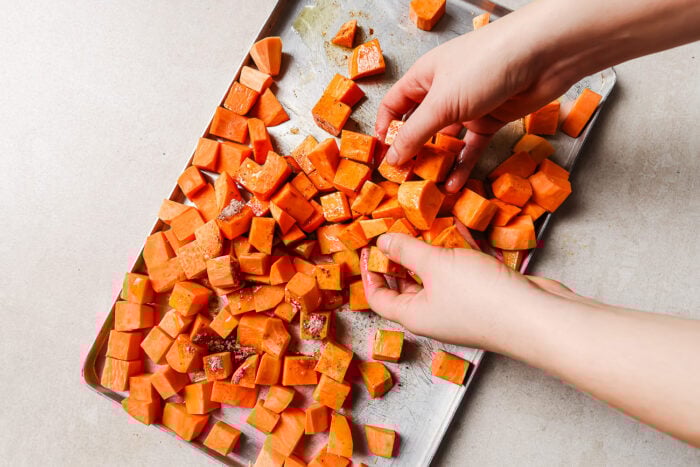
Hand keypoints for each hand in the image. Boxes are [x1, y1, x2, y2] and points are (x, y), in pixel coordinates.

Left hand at [360, 232, 569, 350]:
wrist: (537, 317)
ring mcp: (461, 307)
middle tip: (397, 230)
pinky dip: (459, 251)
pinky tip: (461, 228)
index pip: (378, 297)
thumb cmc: (480, 296)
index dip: (369, 272)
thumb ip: (406, 250)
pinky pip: (463, 271)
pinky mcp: (484, 296)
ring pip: (437, 276)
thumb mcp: (435, 265)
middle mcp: (434, 315)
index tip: (368, 247)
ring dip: (432, 251)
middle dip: (401, 257)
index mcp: (414, 315)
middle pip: (406, 285)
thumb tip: (382, 241)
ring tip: (426, 223)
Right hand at [375, 17, 579, 192]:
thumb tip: (392, 159)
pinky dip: (463, 165)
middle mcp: (443, 91)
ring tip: (429, 187)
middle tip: (405, 179)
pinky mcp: (491, 119)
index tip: (382, 158)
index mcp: (424, 77)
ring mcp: (468, 106)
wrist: (542, 56)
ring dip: (438, 163)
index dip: (385, 131)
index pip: (394, 106)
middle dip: (413, 152)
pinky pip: (471, 147)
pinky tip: (454, 184)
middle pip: (420, 126)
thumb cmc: (485, 66)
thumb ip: (414, 134)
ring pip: (447, 141)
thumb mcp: (441, 103)